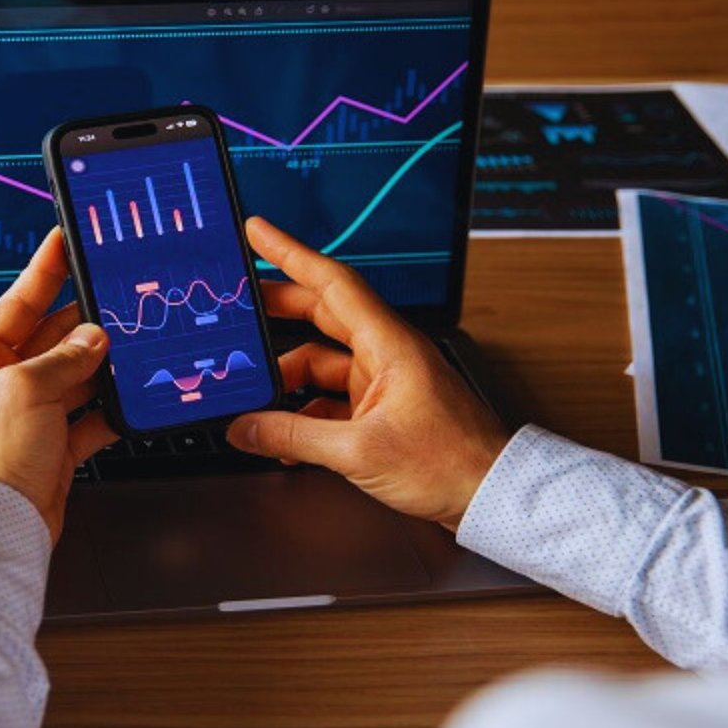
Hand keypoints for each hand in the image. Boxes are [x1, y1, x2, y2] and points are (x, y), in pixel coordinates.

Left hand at [0, 228, 117, 540]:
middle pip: (47, 342)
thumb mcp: (23, 390)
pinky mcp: (50, 451)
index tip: (62, 241)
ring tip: (128, 352)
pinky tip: (126, 401)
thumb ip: (62, 359)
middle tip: (114, 305)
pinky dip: (106, 411)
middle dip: (82, 326)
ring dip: (99, 368)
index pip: (13, 306)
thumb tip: (92, 340)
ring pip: (71, 379)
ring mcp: (25, 421)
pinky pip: (85, 420)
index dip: (42, 272)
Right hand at [225, 217, 509, 530]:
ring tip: (252, 400)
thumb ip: (293, 437)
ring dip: (285, 381)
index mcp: (389, 344)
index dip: (290, 254)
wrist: (490, 495)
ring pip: (319, 365)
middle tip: (237, 304)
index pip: (332, 283)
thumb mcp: (358, 451)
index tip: (259, 233)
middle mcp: (385, 355)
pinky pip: (328, 401)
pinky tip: (281, 437)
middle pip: (320, 315)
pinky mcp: (380, 412)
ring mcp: (382, 383)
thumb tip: (246, 429)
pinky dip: (302, 415)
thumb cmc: (451, 463)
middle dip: (276, 310)